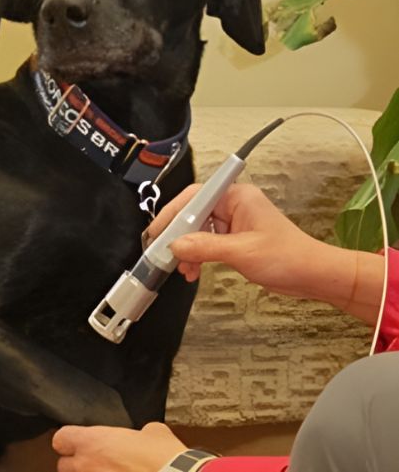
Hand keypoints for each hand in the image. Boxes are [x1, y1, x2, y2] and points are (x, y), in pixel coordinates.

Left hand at [52, 422, 185, 471]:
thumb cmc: (163, 458)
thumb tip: (145, 436)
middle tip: (96, 464)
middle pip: (63, 466)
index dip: (69, 440)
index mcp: (93, 442)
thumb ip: (140, 433)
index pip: (61, 438)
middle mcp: (87, 466)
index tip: (78, 443)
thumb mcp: (153, 432)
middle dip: (76, 465)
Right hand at [147, 184, 383, 322]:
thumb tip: (176, 245)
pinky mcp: (233, 238)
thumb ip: (205, 247)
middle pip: (193, 213)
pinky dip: (197, 256)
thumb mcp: (242, 252)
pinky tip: (193, 270)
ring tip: (183, 268)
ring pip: (197, 230)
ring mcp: (233, 222)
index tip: (158, 231)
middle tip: (162, 252)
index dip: (173, 213)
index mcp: (237, 196)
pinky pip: (206, 242)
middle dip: (178, 235)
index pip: (195, 197)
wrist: (313, 275)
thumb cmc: (289, 257)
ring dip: (187, 249)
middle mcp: (233, 205)